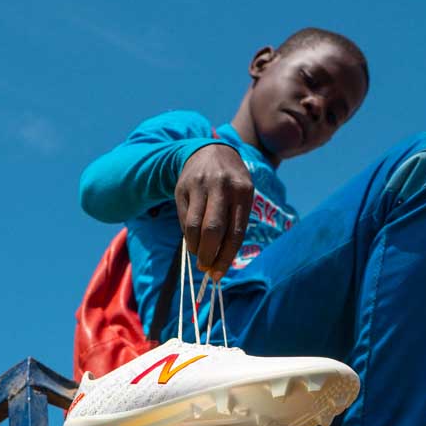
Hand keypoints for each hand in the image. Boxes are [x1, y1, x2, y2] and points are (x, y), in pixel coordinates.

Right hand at [175, 144, 253, 276]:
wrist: (210, 151)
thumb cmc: (231, 184)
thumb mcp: (241, 197)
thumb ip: (235, 224)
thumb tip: (221, 260)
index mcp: (242, 191)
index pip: (235, 232)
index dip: (226, 257)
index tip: (218, 274)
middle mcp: (221, 186)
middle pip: (213, 230)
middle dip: (209, 255)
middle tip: (206, 268)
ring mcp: (200, 185)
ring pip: (194, 226)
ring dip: (195, 248)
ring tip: (199, 255)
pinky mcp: (182, 187)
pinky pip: (183, 219)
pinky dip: (188, 235)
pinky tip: (193, 240)